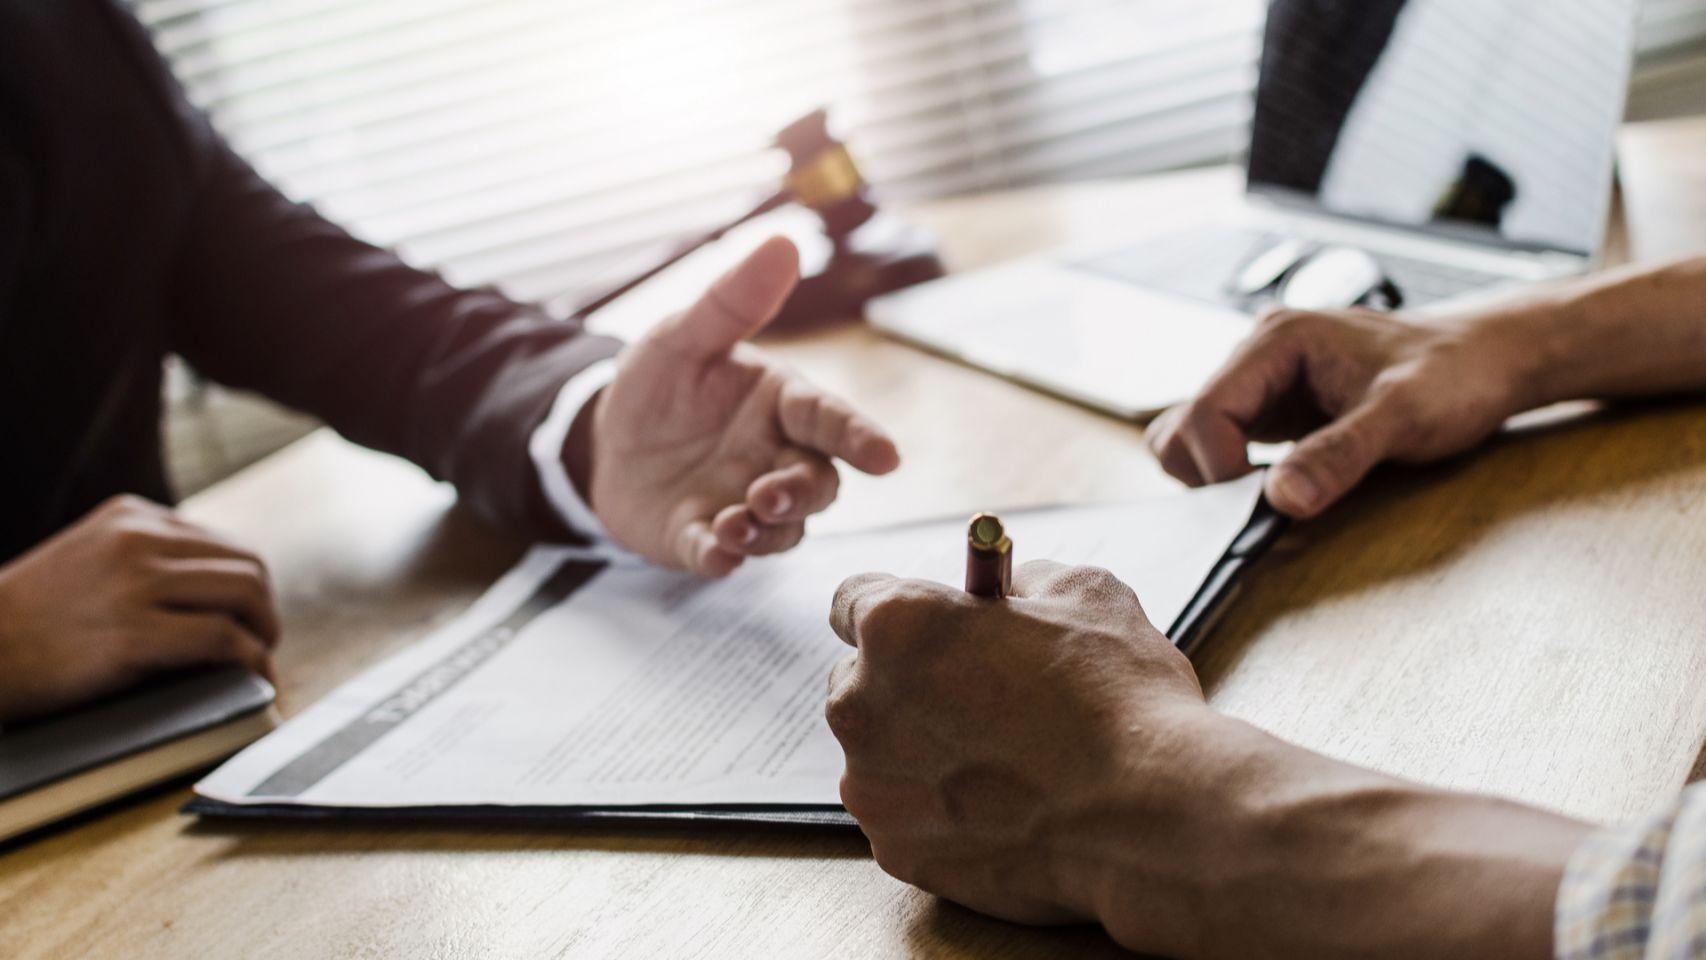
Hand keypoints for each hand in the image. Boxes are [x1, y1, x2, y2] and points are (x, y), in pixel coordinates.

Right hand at [0, 495, 278, 722]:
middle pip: (246, 565)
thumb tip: (208, 584)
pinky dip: (251, 659)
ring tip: (260, 658)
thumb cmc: (28, 618)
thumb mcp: (88, 560)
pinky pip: (223, 639)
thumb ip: (141, 558)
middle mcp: (140, 541)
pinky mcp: (134, 633)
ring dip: (264, 631)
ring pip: (245, 595)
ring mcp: (138, 585)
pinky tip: (253, 675)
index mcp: (132, 517)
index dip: (247, 583)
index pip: (221, 543)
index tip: (249, 614)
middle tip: (262, 638)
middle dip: (264, 607)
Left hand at [575, 237, 899, 576]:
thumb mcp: (684, 335)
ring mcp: (742, 504)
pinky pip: (724, 557)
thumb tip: (782, 241)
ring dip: (765, 531)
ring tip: (732, 523)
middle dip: (802, 493)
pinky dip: (723, 558)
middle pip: (817, 483)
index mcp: (781, 404)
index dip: (861, 438)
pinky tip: (715, 553)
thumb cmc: (659, 385)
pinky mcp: (702, 539)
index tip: (887, 458)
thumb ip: (733, 301)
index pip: (831, 419)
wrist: (601, 440)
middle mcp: (774, 458)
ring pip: (782, 530)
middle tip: (769, 494)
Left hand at [825, 560, 1210, 948]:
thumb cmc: (1120, 700)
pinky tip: (1002, 809)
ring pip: (880, 753)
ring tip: (1003, 761)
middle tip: (980, 698)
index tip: (927, 629)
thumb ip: (1023, 582)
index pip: (852, 601)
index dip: (899, 612)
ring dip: (921, 751)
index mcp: (897, 626)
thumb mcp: (1084, 594)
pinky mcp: (896, 850)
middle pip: (861, 681)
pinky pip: (907, 816)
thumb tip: (1006, 595)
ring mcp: (873, 785)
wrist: (1151, 818)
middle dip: (908, 684)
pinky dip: (941, 812)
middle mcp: (862, 703)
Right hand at [1147, 308, 1525, 517]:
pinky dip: (1237, 473)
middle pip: (1184, 424)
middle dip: (1210, 473)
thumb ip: (1339, 455)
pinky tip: (1284, 485)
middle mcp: (1260, 354)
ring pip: (1195, 435)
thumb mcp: (1403, 417)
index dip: (1218, 467)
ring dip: (1218, 475)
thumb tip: (1281, 500)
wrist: (1493, 358)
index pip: (1204, 411)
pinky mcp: (1277, 408)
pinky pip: (1227, 443)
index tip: (1259, 505)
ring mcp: (1266, 382)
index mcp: (1278, 340)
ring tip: (1278, 491)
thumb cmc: (1456, 373)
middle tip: (1263, 502)